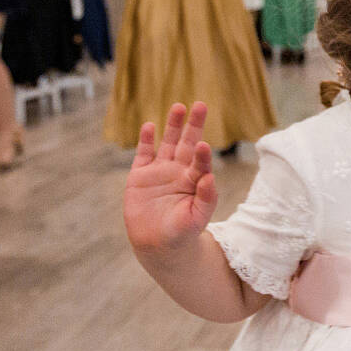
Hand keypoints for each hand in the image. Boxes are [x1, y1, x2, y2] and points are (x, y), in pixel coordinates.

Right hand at [123, 102, 218, 252]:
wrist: (158, 246)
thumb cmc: (183, 233)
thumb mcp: (197, 218)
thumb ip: (206, 198)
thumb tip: (210, 177)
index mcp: (195, 180)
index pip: (201, 162)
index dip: (203, 155)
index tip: (204, 146)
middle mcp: (179, 171)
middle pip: (187, 143)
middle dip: (193, 125)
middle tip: (201, 105)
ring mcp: (160, 171)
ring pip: (167, 143)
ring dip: (172, 125)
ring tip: (179, 107)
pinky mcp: (140, 176)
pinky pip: (143, 154)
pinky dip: (146, 140)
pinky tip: (149, 126)